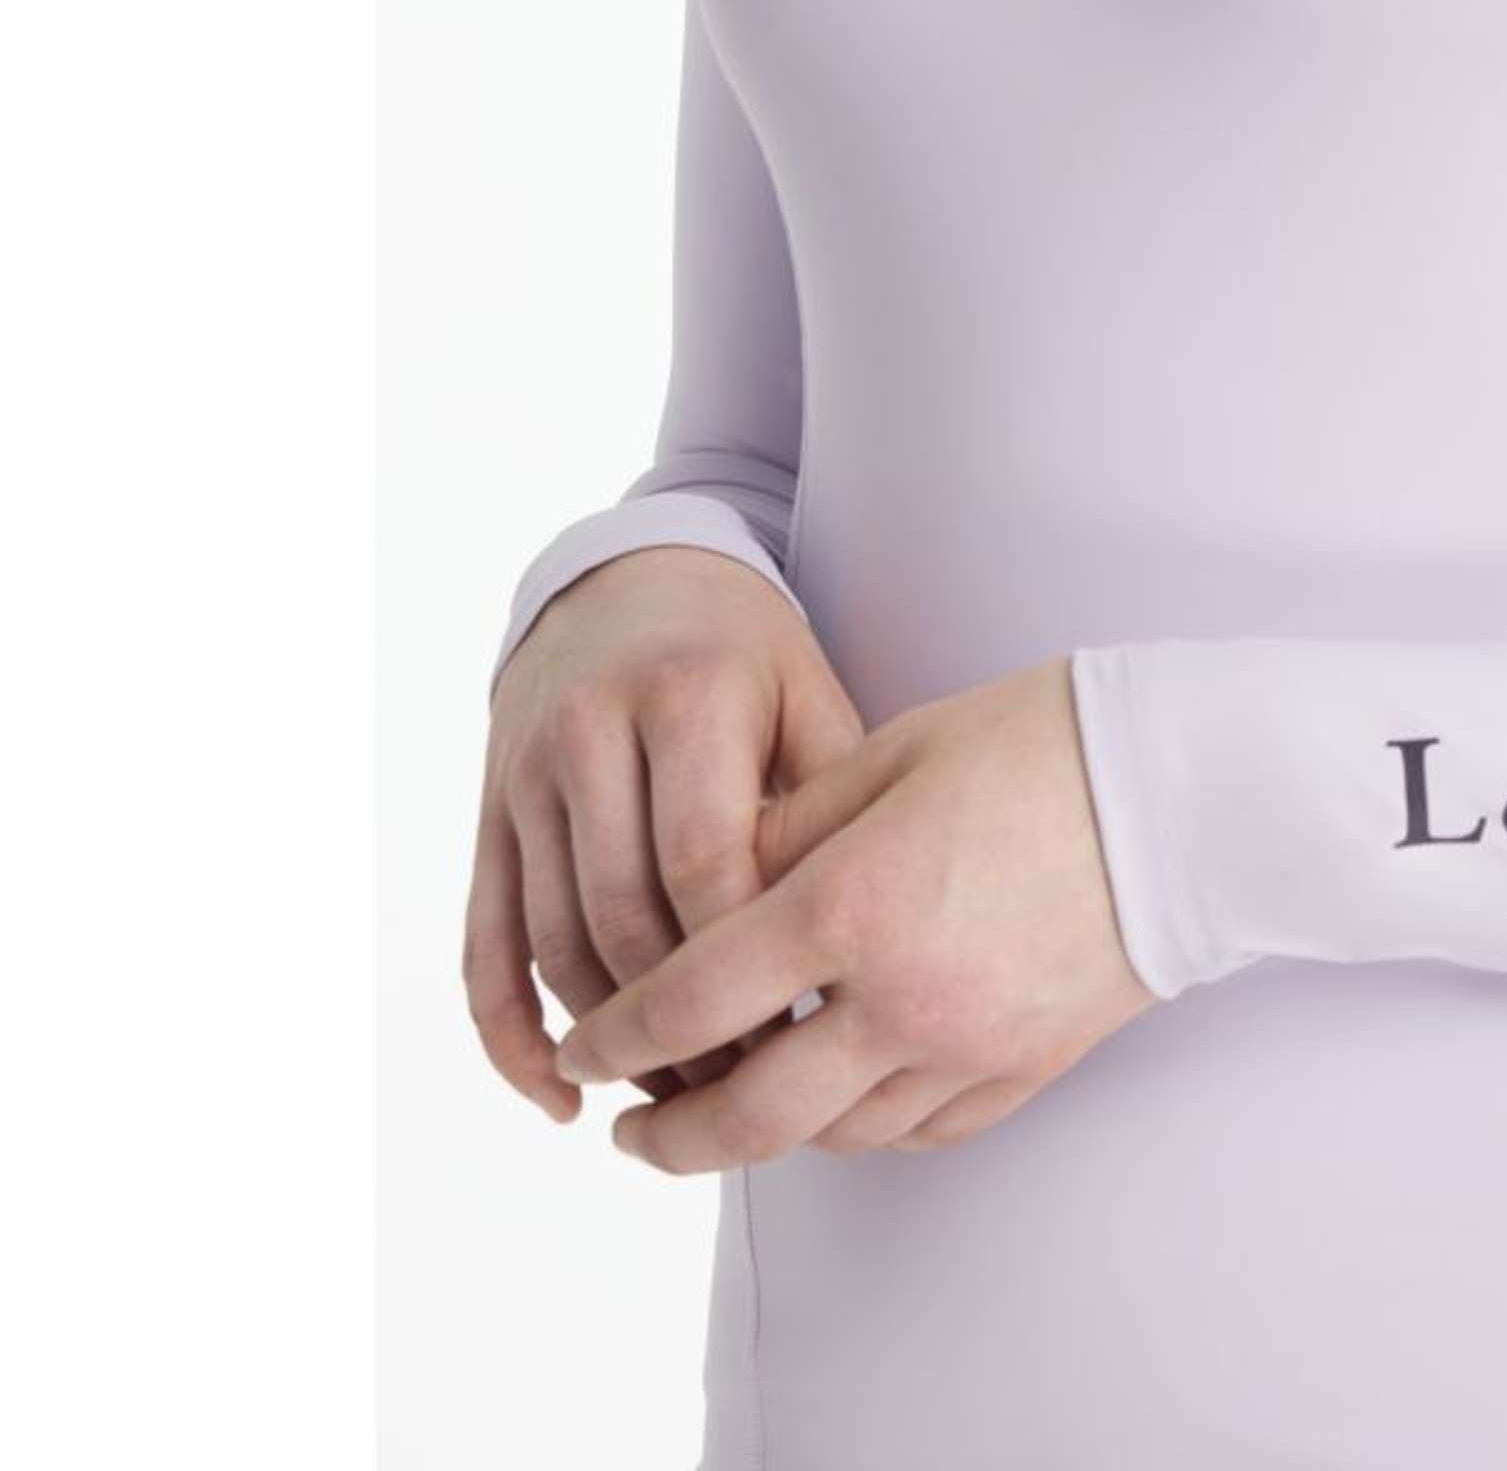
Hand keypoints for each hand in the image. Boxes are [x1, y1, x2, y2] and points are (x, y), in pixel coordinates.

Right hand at [466, 546, 865, 1120]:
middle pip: (625, 914)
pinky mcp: (487, 821)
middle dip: (685, 1018)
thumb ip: (825, 801)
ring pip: (556, 943)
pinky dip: (510, 1036)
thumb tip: (845, 946)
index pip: (704, 860)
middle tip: (749, 1085)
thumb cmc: (745, 657)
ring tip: (684, 1099)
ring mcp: (525, 779)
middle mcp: (588, 732)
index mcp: (685, 695)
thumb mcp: (805, 693)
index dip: (748, 958)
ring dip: (613, 1041)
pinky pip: (485, 946)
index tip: (801, 1026)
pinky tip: (560, 1097)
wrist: (628, 585)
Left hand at [552, 656, 1157, 1168]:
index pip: (693, 999)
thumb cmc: (1042, 741)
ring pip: (831, 1135)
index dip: (617, 1033)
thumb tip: (713, 881)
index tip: (583, 1046)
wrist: (1189, 787)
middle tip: (630, 1126)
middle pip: (749, 1114)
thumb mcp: (894, 752)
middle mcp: (904, 997)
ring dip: (761, 1135)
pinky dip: (859, 1127)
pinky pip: (916, 1131)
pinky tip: (838, 1100)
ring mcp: (969, 1045)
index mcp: (855, 903)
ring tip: (726, 1108)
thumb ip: (789, 825)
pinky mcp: (1024, 1067)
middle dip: (669, 1133)